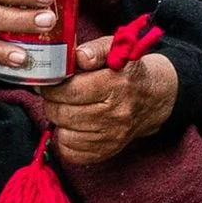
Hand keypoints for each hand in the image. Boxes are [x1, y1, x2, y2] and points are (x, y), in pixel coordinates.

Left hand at [42, 39, 178, 164]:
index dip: (52, 86)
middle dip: (51, 103)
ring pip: (65, 135)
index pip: (70, 90)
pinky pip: (72, 152)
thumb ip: (94, 50)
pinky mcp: (109, 151)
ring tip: (67, 108)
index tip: (49, 82)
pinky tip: (73, 126)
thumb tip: (80, 57)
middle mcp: (116, 114)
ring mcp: (113, 136)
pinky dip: (66, 139)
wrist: (153, 97)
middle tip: (54, 95)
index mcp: (115, 84)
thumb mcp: (114, 50)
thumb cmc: (126, 71)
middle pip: (63, 113)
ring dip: (59, 121)